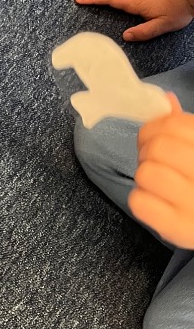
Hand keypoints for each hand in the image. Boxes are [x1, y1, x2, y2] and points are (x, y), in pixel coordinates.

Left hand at [129, 93, 193, 247]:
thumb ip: (186, 128)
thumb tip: (165, 99)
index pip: (176, 124)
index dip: (156, 125)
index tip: (155, 134)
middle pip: (158, 147)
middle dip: (147, 148)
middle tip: (153, 158)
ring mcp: (193, 206)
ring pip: (145, 173)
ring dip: (145, 173)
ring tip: (159, 179)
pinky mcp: (177, 229)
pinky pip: (139, 202)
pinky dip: (141, 198)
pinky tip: (157, 200)